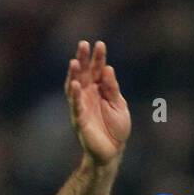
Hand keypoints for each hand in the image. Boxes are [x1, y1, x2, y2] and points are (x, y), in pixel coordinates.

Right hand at [65, 40, 129, 164]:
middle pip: (83, 74)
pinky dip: (76, 96)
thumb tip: (108, 68)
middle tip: (83, 44)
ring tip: (74, 62)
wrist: (113, 151)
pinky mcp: (80, 120)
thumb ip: (113, 88)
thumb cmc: (116, 127)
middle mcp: (87, 95)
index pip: (97, 70)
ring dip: (74, 75)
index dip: (98, 58)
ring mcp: (82, 107)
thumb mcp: (119, 105)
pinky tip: (75, 85)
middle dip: (82, 60)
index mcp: (99, 89)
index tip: (99, 44)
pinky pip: (77, 107)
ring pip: (75, 88)